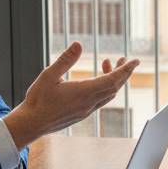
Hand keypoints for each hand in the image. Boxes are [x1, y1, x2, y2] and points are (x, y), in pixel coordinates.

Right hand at [2, 42, 139, 148]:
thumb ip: (66, 59)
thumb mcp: (49, 75)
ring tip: (107, 64)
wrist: (31, 123)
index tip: (135, 61)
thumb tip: (79, 44)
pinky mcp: (83, 114)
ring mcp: (87, 110)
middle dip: (123, 72)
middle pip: (114, 87)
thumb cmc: (38, 100)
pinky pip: (101, 100)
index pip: (112, 79)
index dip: (126, 69)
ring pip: (109, 94)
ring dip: (113, 80)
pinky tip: (96, 81)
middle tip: (124, 59)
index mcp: (84, 92)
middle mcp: (89, 102)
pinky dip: (105, 88)